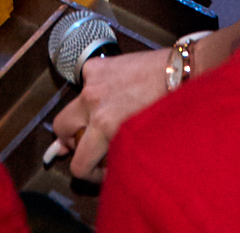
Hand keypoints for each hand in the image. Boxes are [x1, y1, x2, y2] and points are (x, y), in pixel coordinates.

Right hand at [48, 47, 170, 179]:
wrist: (180, 72)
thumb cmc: (168, 109)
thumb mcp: (140, 139)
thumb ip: (118, 153)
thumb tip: (103, 164)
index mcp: (105, 125)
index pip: (79, 163)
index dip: (89, 173)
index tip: (103, 170)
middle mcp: (92, 102)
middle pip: (60, 129)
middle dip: (71, 140)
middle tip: (89, 144)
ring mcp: (91, 81)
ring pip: (71, 106)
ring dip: (82, 116)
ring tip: (105, 117)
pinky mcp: (95, 66)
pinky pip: (85, 85)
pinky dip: (95, 92)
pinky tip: (114, 92)